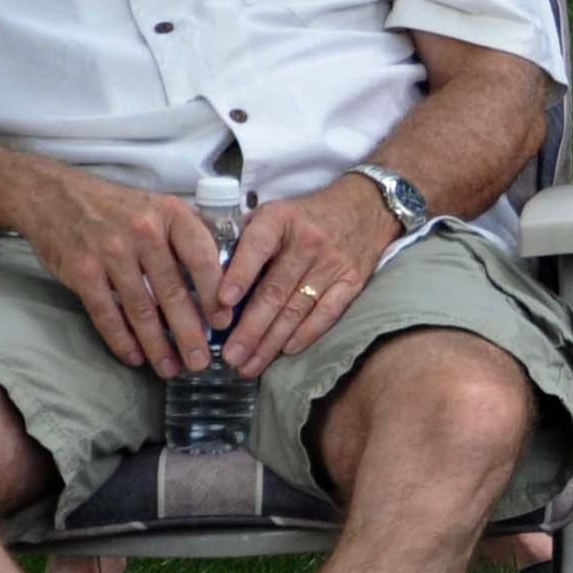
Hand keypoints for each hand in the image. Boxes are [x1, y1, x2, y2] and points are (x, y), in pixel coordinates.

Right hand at [7, 164, 219, 375]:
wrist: (56, 197)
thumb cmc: (120, 208)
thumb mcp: (161, 207)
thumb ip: (191, 235)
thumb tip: (229, 271)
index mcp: (172, 215)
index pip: (203, 258)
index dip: (216, 294)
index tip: (224, 322)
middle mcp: (144, 233)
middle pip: (173, 291)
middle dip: (190, 332)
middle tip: (201, 361)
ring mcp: (111, 252)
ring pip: (140, 308)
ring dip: (157, 344)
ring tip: (171, 368)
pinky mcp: (82, 271)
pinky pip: (105, 313)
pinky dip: (120, 339)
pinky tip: (134, 357)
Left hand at [222, 177, 402, 375]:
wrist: (366, 207)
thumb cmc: (305, 216)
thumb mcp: (273, 213)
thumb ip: (242, 239)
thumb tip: (206, 274)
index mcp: (280, 220)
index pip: (257, 247)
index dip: (239, 275)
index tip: (222, 303)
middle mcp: (307, 242)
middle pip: (275, 290)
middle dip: (250, 328)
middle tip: (229, 356)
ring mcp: (332, 263)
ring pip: (297, 308)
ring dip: (271, 341)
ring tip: (248, 365)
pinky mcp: (352, 281)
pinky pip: (327, 312)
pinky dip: (307, 333)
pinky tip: (287, 350)